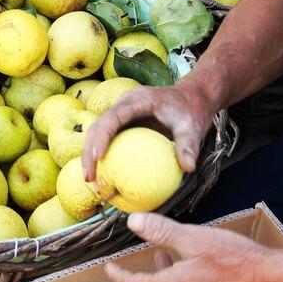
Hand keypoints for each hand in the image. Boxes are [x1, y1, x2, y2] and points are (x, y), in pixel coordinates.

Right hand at [81, 83, 213, 182]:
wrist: (190, 99)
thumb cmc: (190, 110)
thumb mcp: (193, 126)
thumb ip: (189, 145)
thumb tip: (188, 168)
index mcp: (137, 100)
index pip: (113, 117)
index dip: (102, 136)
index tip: (97, 158)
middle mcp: (124, 105)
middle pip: (98, 126)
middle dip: (89, 151)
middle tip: (90, 178)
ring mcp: (122, 115)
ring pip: (98, 133)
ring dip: (91, 157)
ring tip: (92, 183)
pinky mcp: (124, 125)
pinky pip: (110, 141)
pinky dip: (105, 159)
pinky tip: (107, 181)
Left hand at [107, 213, 282, 281]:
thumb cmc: (235, 261)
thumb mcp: (194, 238)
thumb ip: (162, 231)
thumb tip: (134, 221)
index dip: (119, 277)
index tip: (110, 269)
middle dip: (139, 278)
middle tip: (130, 266)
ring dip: (161, 277)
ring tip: (163, 257)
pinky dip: (179, 281)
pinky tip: (192, 266)